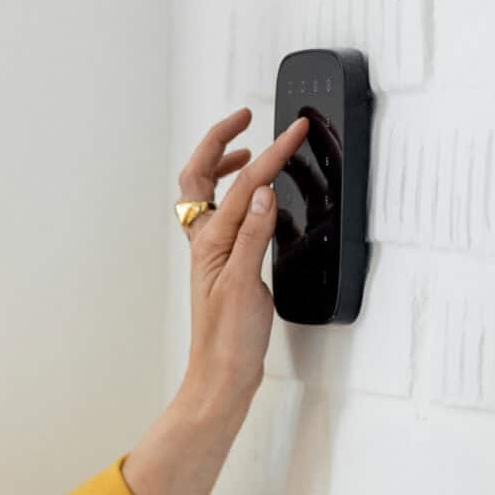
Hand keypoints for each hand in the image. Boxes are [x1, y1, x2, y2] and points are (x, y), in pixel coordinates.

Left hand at [179, 106, 311, 398]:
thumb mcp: (244, 284)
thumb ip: (252, 236)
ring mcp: (213, 254)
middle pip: (199, 179)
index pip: (242, 187)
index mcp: (210, 243)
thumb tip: (261, 192)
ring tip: (246, 151)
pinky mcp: (225, 266)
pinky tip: (253, 200)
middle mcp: (206, 244)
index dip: (271, 154)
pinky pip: (222, 217)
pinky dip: (234, 195)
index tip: (294, 131)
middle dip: (218, 143)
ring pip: (205, 197)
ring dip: (221, 166)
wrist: (222, 375)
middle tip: (245, 119)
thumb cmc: (229, 339)